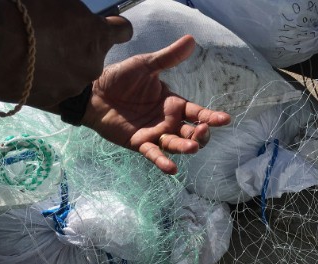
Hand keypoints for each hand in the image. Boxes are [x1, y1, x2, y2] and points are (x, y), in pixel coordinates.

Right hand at [0, 0, 131, 107]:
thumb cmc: (23, 13)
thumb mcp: (59, 2)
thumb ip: (78, 14)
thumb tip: (79, 18)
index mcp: (98, 35)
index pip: (123, 31)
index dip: (114, 29)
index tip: (104, 28)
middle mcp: (93, 64)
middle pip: (93, 56)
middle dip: (78, 49)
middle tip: (51, 40)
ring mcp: (74, 85)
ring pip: (74, 74)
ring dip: (60, 66)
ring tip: (34, 55)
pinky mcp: (54, 99)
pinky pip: (55, 88)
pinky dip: (45, 81)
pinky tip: (26, 70)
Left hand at [82, 35, 230, 174]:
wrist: (92, 91)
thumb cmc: (119, 78)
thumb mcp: (146, 65)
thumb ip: (169, 57)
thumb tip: (191, 40)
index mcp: (174, 104)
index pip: (198, 113)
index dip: (212, 117)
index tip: (224, 119)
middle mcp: (168, 121)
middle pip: (193, 133)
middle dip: (201, 134)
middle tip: (201, 130)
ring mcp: (155, 134)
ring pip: (177, 145)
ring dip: (186, 147)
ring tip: (192, 146)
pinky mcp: (139, 143)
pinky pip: (154, 154)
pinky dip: (163, 162)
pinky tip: (172, 169)